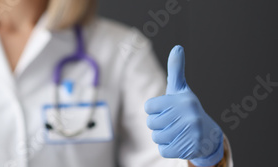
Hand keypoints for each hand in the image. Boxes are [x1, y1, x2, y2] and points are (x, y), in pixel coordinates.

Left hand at [144, 46, 223, 165]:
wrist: (208, 135)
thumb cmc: (187, 109)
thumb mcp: (181, 89)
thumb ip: (176, 69)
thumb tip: (177, 47)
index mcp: (183, 99)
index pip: (148, 107)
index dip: (154, 110)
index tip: (167, 110)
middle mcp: (188, 114)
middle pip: (151, 123)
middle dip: (158, 125)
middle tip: (172, 123)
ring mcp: (190, 131)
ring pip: (156, 137)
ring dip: (163, 137)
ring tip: (176, 132)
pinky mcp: (189, 147)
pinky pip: (163, 150)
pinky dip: (168, 148)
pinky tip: (179, 142)